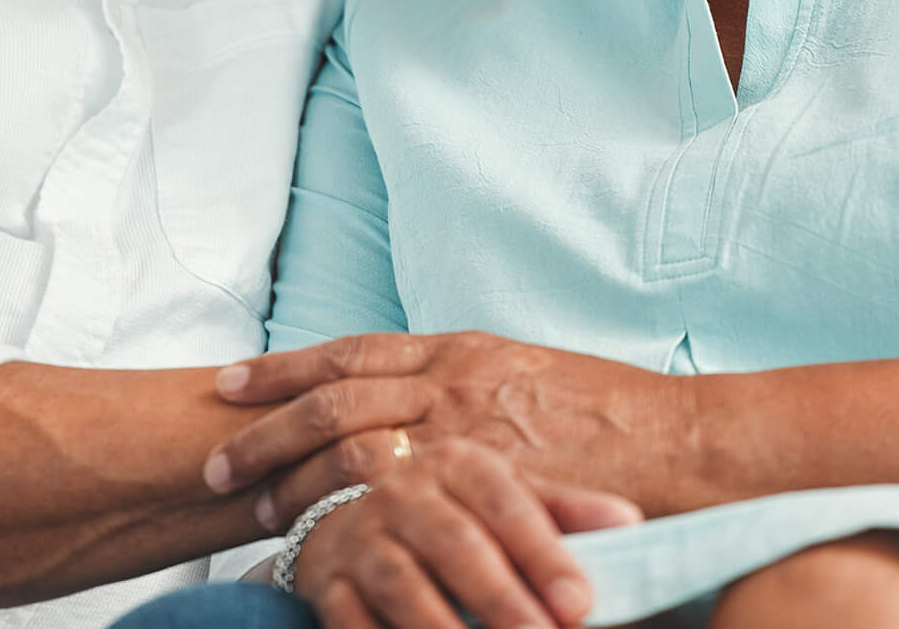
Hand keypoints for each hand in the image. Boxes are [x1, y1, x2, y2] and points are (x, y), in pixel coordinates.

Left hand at [204, 331, 690, 530]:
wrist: (685, 443)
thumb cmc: (611, 410)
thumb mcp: (526, 370)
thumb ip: (464, 381)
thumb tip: (413, 397)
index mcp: (461, 350)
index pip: (352, 352)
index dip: (285, 368)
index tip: (230, 382)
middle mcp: (455, 383)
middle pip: (334, 398)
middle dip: (266, 429)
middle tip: (213, 458)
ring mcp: (471, 438)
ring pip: (354, 449)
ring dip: (294, 480)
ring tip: (249, 511)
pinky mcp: (489, 491)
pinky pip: (403, 506)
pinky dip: (351, 523)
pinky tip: (318, 548)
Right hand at [288, 437, 639, 628]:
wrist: (350, 519)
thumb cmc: (452, 513)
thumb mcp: (507, 498)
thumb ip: (566, 512)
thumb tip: (631, 524)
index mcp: (458, 463)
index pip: (508, 505)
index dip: (545, 554)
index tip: (582, 603)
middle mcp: (404, 491)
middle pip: (456, 545)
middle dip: (502, 600)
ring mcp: (361, 538)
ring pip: (402, 587)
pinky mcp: (327, 584)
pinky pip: (352, 622)